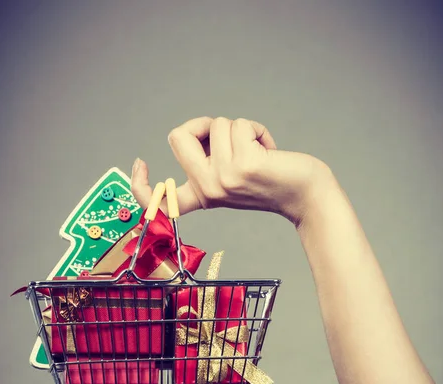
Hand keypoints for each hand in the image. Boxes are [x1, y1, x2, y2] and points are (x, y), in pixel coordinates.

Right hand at [131, 116, 332, 225]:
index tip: (140, 163)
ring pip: (215, 125)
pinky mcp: (243, 166)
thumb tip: (197, 130)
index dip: (139, 183)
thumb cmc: (269, 178)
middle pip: (177, 135)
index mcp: (200, 195)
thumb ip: (207, 156)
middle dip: (203, 124)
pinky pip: (240, 124)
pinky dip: (257, 130)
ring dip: (240, 129)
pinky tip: (270, 150)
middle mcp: (207, 190)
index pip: (156, 201)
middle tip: (230, 138)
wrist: (303, 193)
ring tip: (258, 152)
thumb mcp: (228, 173)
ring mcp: (223, 179)